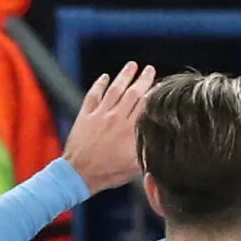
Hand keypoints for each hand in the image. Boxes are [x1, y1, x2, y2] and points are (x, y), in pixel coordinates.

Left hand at [62, 61, 156, 194]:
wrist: (79, 174)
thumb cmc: (108, 173)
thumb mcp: (135, 167)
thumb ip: (148, 151)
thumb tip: (162, 140)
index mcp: (129, 130)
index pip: (146, 105)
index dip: (155, 92)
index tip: (162, 84)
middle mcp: (115, 118)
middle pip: (132, 93)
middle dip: (143, 79)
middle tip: (150, 69)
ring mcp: (99, 115)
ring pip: (114, 89)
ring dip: (124, 76)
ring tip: (132, 65)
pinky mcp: (85, 116)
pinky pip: (93, 95)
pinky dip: (99, 84)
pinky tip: (104, 77)